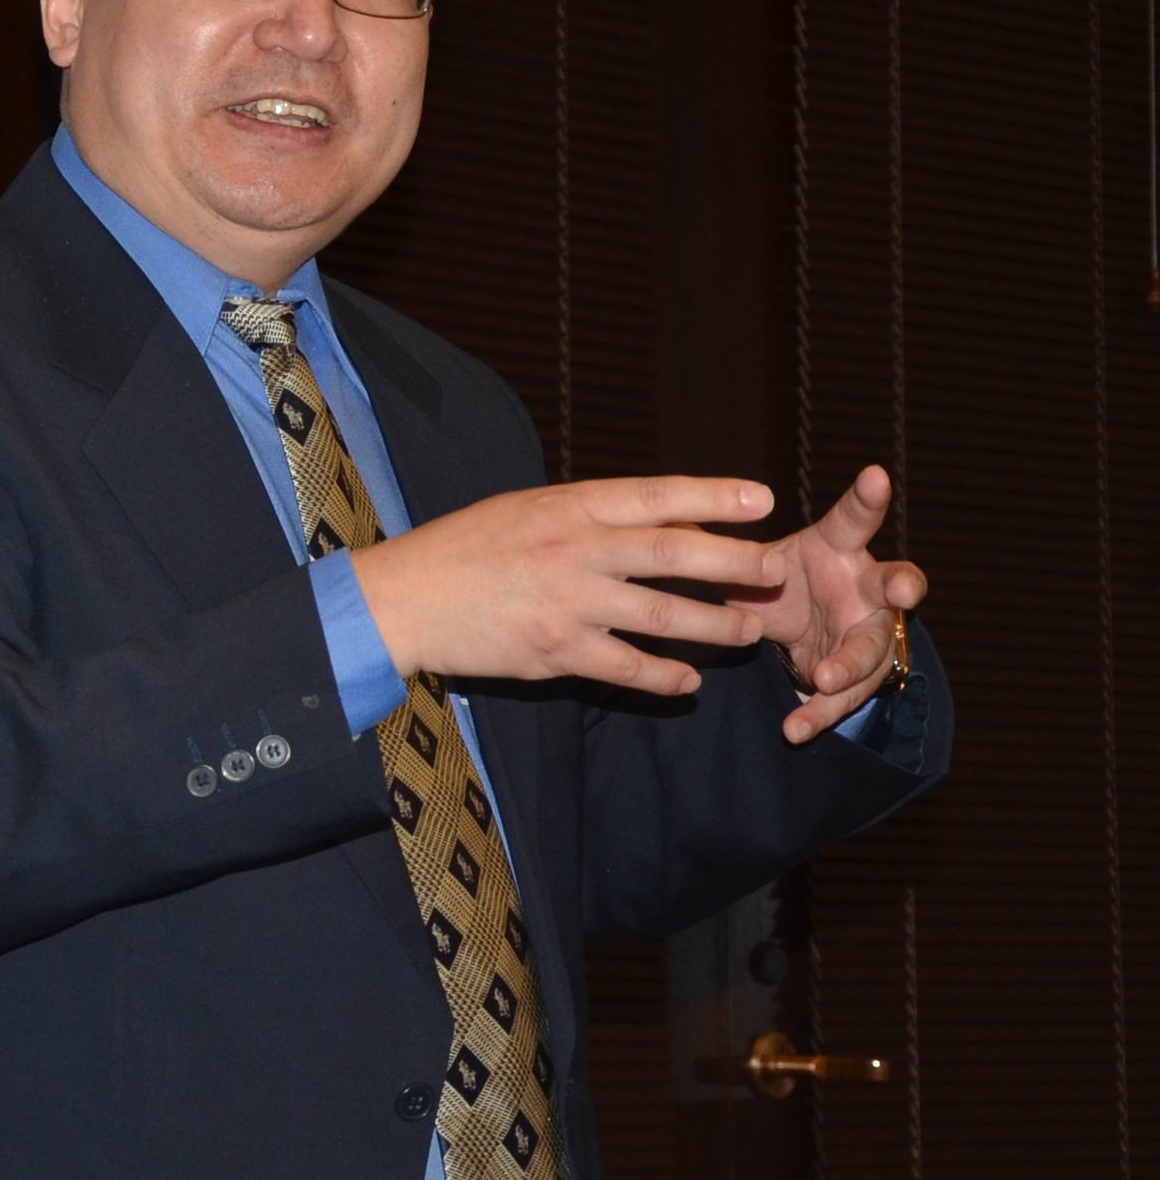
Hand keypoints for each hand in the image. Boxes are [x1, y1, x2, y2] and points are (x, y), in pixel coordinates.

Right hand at [351, 476, 784, 695]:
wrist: (403, 599)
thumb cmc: (461, 549)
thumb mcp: (522, 509)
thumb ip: (583, 515)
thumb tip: (648, 518)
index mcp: (568, 505)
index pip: (657, 495)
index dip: (715, 496)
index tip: (762, 500)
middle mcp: (575, 548)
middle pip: (676, 553)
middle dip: (737, 563)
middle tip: (777, 571)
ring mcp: (569, 601)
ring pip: (666, 615)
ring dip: (717, 627)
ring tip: (750, 634)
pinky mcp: (556, 650)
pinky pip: (629, 667)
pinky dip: (665, 677)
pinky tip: (687, 684)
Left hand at [730, 463, 927, 744]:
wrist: (802, 634)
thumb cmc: (780, 582)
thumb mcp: (752, 565)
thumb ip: (721, 548)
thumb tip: (667, 516)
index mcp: (838, 549)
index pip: (853, 519)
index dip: (867, 498)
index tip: (874, 475)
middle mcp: (864, 588)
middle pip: (894, 583)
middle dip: (902, 584)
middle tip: (900, 589)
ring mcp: (868, 632)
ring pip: (872, 649)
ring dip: (850, 664)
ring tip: (824, 677)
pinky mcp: (856, 675)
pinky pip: (842, 697)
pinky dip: (817, 713)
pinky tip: (795, 727)